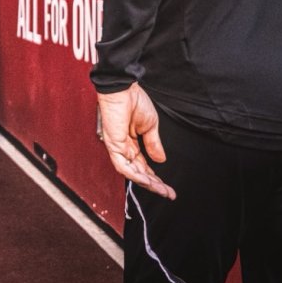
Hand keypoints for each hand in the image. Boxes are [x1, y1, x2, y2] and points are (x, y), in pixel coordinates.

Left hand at [97, 84, 175, 199]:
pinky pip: (122, 165)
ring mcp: (117, 147)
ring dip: (146, 182)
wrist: (124, 89)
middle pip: (139, 172)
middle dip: (154, 184)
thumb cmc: (134, 101)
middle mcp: (124, 147)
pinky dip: (134, 174)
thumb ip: (154, 144)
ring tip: (160, 190)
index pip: (144, 165)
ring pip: (131, 172)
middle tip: (168, 193)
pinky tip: (146, 180)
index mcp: (132, 142)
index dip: (156, 177)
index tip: (169, 188)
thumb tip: (161, 160)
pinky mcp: (112, 144)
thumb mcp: (150, 126)